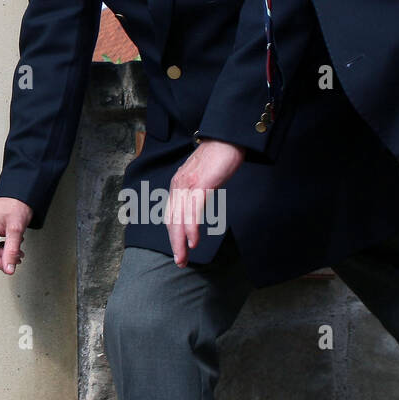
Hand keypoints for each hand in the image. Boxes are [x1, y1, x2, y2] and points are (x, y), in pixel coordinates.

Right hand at [0, 198, 31, 274]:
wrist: (19, 195)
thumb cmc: (16, 205)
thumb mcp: (16, 230)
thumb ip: (12, 251)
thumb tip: (8, 268)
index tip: (9, 266)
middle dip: (2, 257)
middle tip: (16, 257)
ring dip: (3, 253)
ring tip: (15, 250)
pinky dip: (1, 248)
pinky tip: (10, 245)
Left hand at [166, 140, 243, 266]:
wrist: (226, 138)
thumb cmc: (218, 157)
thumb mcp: (204, 177)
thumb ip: (198, 191)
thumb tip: (197, 205)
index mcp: (178, 184)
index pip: (172, 214)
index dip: (174, 234)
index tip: (178, 250)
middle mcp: (179, 185)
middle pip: (173, 220)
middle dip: (174, 243)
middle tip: (179, 261)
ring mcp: (188, 185)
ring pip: (180, 218)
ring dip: (181, 241)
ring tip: (184, 258)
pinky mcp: (200, 184)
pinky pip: (193, 211)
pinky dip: (192, 228)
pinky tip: (193, 241)